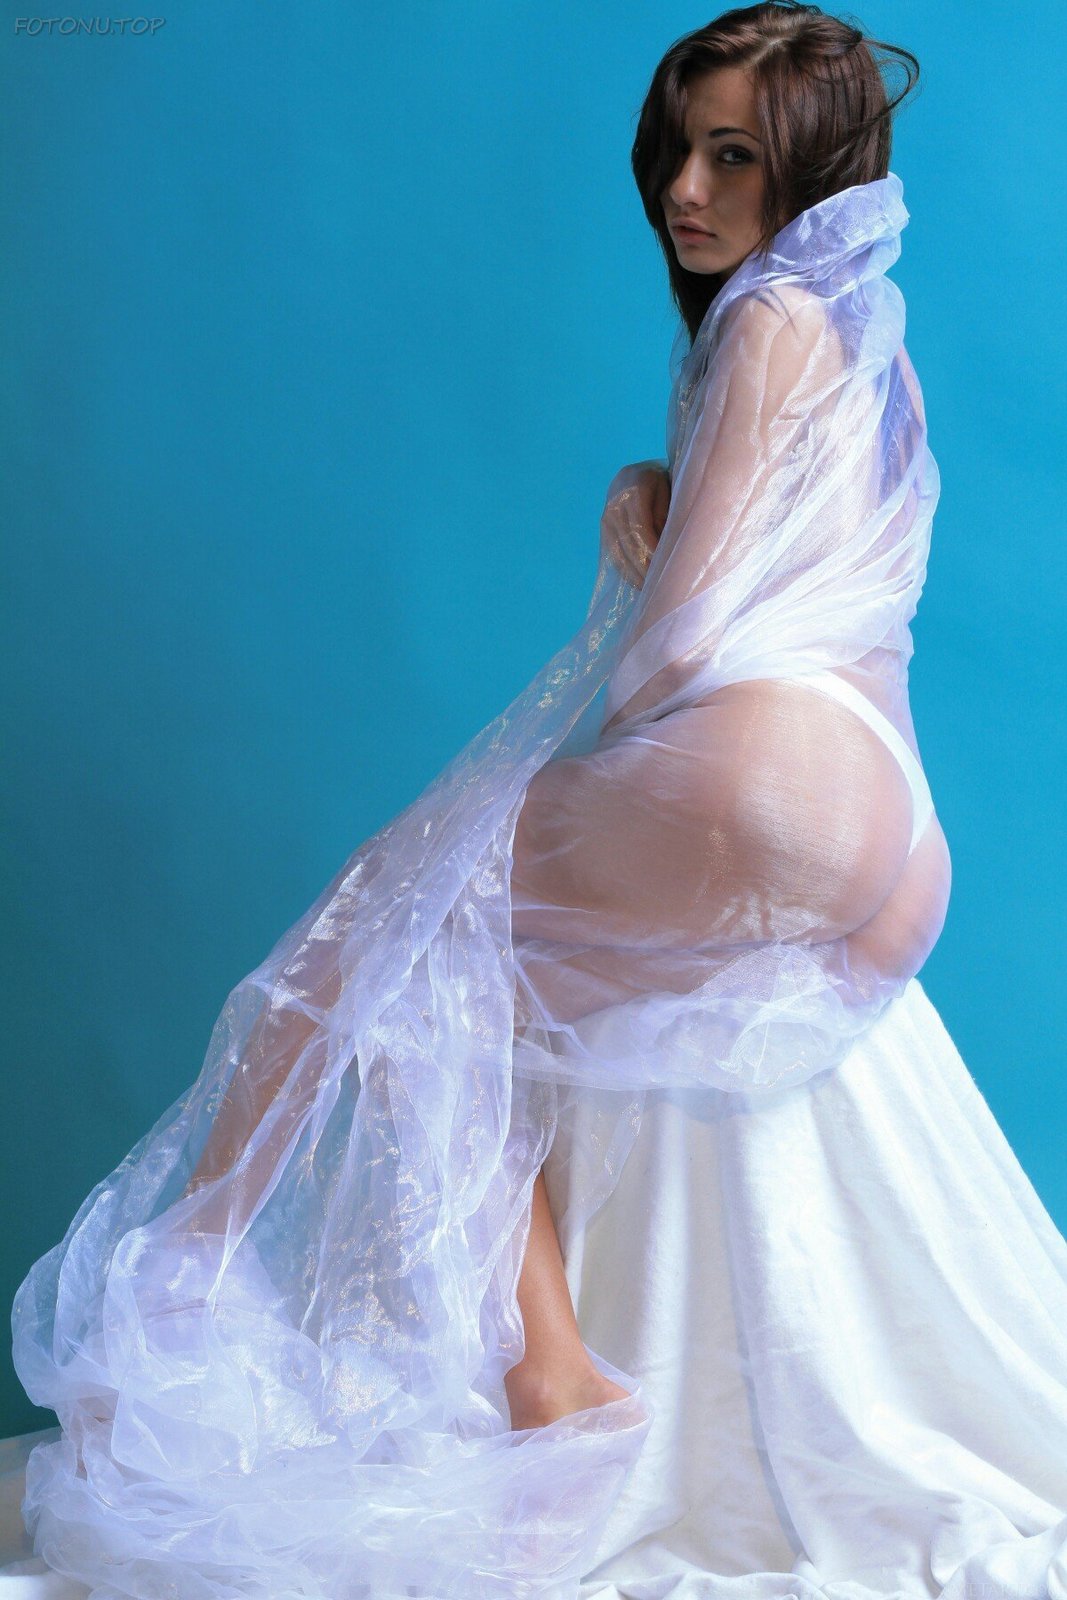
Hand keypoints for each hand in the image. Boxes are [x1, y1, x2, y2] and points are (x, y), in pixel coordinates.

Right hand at [599, 460, 670, 588]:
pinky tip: (640, 584)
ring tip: (652, 591)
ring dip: (635, 574)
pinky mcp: (603, 529)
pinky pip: (613, 554)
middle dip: (645, 567)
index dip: (652, 551)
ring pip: (618, 552)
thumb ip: (666, 517)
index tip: (666, 569)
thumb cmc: (665, 483)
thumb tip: (662, 549)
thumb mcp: (672, 491)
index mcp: (634, 488)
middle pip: (628, 542)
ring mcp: (606, 517)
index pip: (640, 528)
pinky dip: (627, 571)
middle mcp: (615, 503)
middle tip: (662, 587)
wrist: (637, 475)